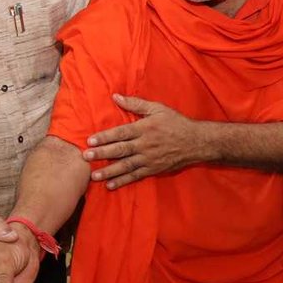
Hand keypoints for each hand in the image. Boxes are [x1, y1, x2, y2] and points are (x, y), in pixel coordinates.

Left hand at [83, 94, 204, 189]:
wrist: (197, 142)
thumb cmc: (176, 123)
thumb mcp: (158, 109)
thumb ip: (136, 104)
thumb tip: (116, 96)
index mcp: (144, 128)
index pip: (121, 133)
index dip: (105, 137)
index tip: (90, 140)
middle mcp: (145, 144)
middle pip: (121, 150)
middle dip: (102, 154)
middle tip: (86, 157)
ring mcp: (149, 159)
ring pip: (126, 165)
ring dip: (109, 171)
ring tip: (93, 175)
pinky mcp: (154, 169)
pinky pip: (136, 176)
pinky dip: (123, 181)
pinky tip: (110, 185)